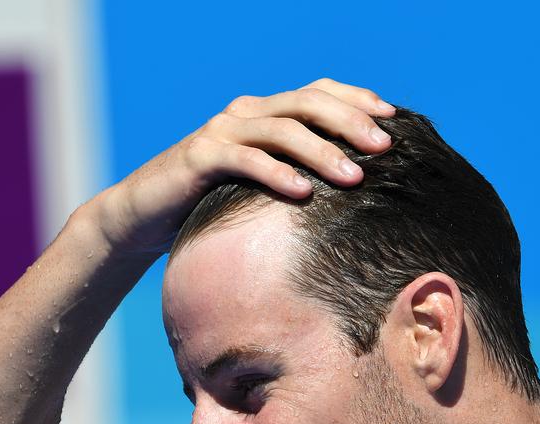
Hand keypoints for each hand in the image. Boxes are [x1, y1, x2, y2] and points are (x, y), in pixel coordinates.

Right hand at [91, 78, 395, 259]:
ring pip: (282, 129)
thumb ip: (294, 173)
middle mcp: (244, 113)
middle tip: (385, 149)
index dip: (357, 100)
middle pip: (307, 103)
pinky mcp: (200, 157)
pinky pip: (246, 160)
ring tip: (355, 178)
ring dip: (323, 152)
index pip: (318, 92)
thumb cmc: (209, 204)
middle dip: (350, 123)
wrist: (144, 214)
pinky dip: (277, 174)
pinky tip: (304, 193)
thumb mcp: (258, 185)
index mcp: (263, 112)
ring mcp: (221, 132)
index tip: (395, 121)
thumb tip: (354, 189)